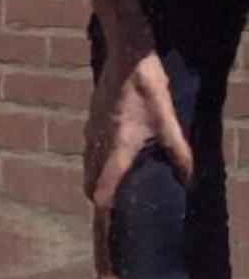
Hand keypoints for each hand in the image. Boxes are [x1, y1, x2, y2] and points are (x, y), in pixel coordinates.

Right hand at [84, 39, 196, 278]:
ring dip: (98, 181)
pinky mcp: (93, 118)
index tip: (108, 230)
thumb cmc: (148, 82)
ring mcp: (91, 128)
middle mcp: (98, 141)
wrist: (126, 47)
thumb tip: (190, 182)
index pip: (102, 188)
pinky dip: (98, 162)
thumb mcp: (170, 117)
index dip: (104, 210)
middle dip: (100, 199)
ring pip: (89, 165)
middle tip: (114, 218)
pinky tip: (115, 160)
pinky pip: (91, 150)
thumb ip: (178, 151)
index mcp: (116, 146)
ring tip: (114, 196)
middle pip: (90, 181)